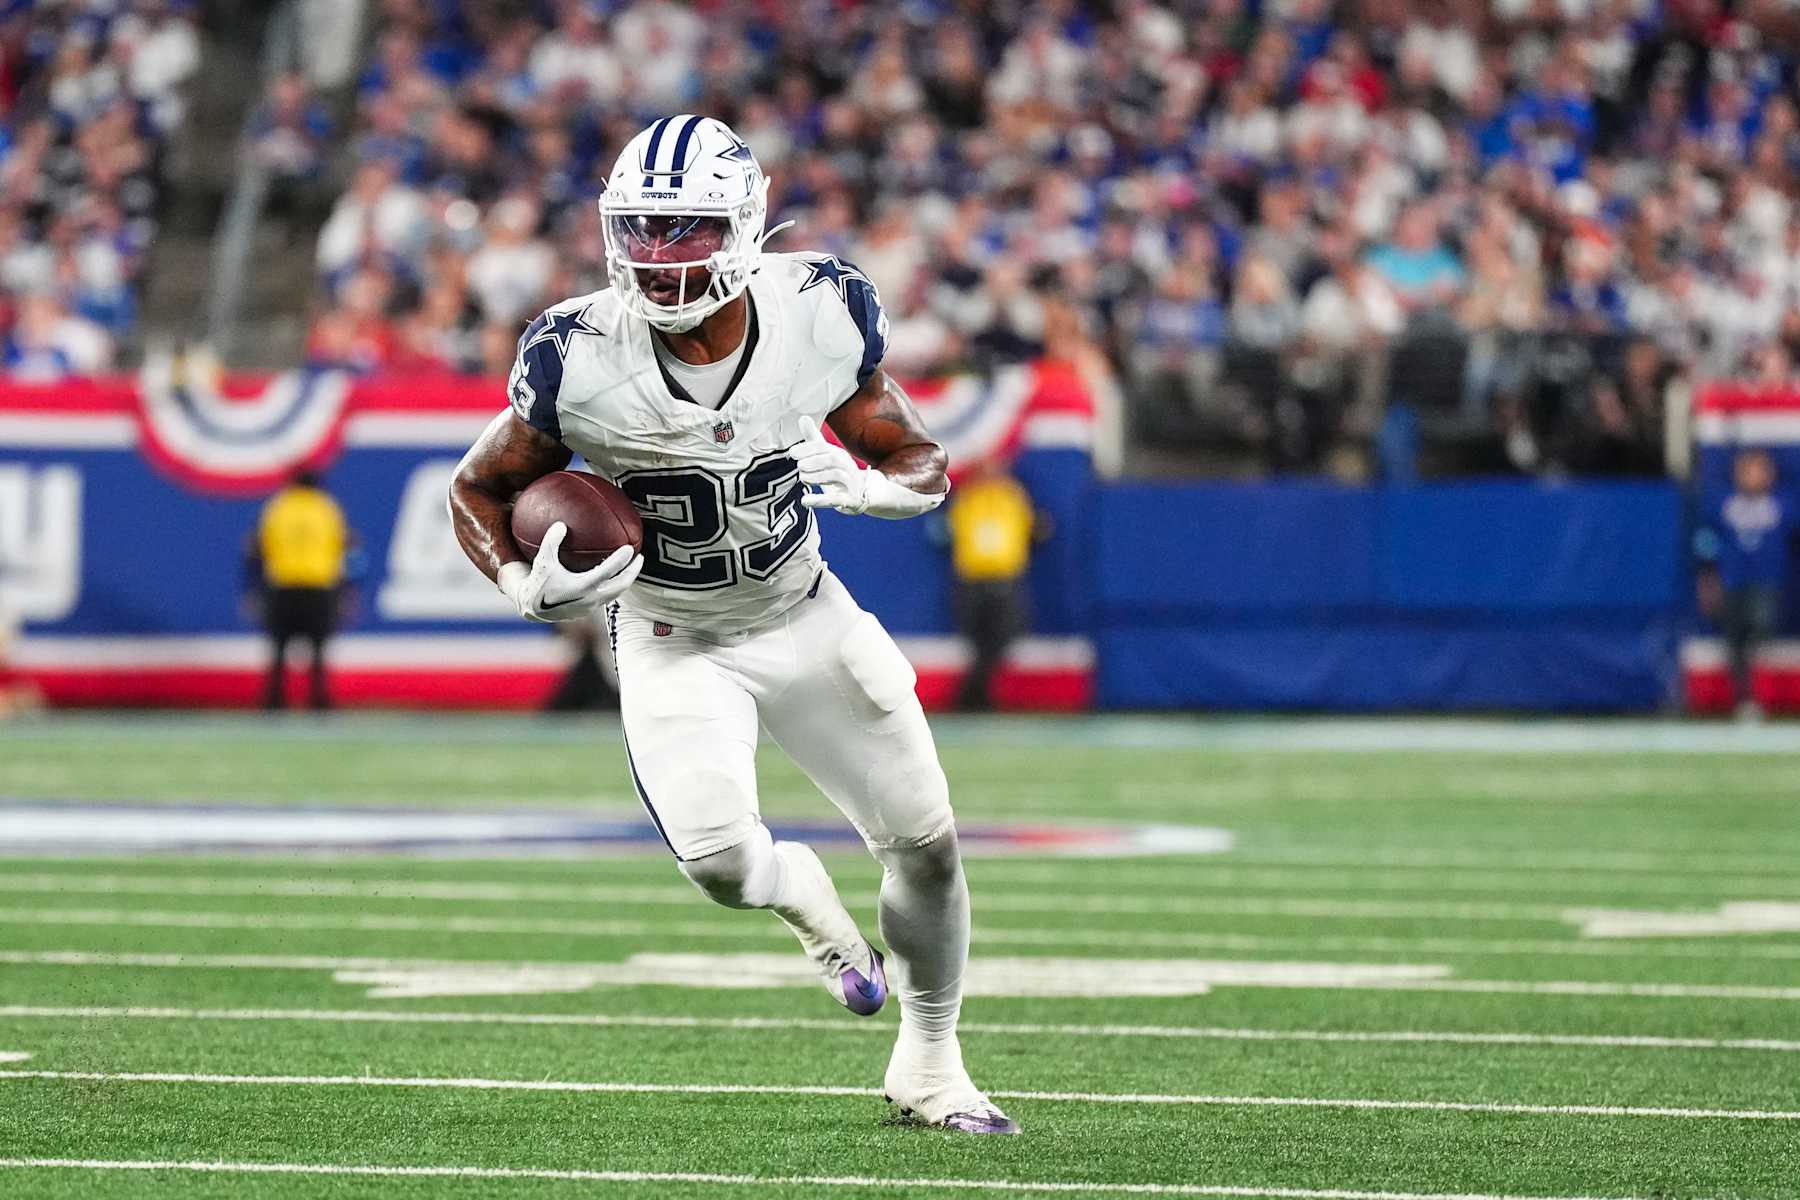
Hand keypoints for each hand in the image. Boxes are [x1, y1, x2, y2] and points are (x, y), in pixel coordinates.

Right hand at [498, 522, 643, 622]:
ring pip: (616, 593)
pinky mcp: (589, 610)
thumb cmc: (538, 581)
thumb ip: (551, 541)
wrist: (532, 609)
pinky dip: (614, 585)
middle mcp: (590, 599)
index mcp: (581, 587)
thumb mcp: (542, 560)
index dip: (621, 561)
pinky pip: (607, 596)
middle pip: (621, 586)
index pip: (608, 573)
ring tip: (632, 567)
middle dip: (633, 572)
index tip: (631, 548)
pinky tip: (614, 575)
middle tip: (640, 557)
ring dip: (626, 580)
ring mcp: (591, 607)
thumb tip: (561, 524)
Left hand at [791, 416, 869, 514]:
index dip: (808, 448)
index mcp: (839, 455)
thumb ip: (814, 440)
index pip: (824, 447)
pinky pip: (837, 499)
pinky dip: (820, 500)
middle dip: (814, 461)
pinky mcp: (851, 500)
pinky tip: (805, 501)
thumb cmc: (840, 474)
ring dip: (817, 477)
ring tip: (802, 478)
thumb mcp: (827, 456)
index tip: (792, 453)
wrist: (864, 495)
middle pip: (832, 459)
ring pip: (836, 476)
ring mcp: (851, 484)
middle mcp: (847, 466)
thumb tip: (803, 417)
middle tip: (799, 466)